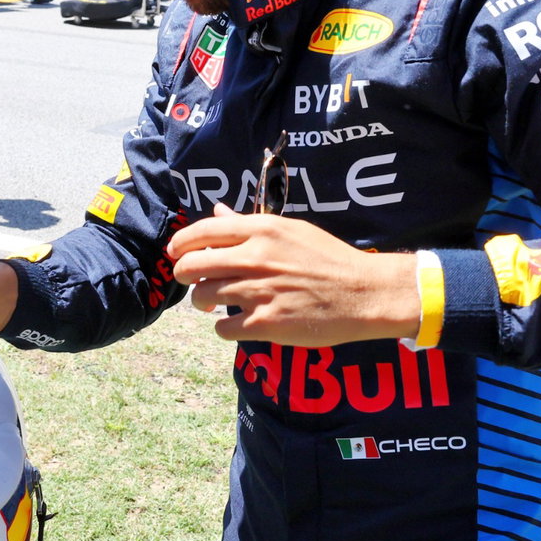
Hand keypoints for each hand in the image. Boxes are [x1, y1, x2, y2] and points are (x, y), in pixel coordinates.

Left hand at [169, 204, 419, 346]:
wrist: (363, 293)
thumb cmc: (329, 258)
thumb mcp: (290, 230)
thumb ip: (249, 224)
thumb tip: (218, 212)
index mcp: (261, 230)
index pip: (202, 231)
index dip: (181, 243)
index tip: (176, 253)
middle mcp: (254, 258)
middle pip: (192, 266)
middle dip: (185, 274)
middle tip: (194, 281)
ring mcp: (258, 292)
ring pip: (203, 297)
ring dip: (204, 301)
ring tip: (215, 302)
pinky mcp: (266, 323)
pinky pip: (222, 328)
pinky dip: (223, 328)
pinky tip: (236, 323)